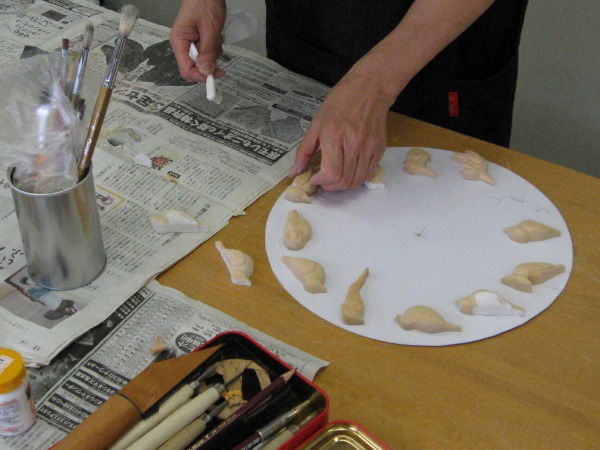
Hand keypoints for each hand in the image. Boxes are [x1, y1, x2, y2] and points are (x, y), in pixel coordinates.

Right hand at [169, 0, 225, 82]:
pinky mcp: (197, 39)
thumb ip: (208, 51)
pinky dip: (213, 47)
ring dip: (213, 54)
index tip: (217, 74)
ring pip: (202, 60)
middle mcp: (182, 44)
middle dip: (208, 63)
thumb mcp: (210, 28)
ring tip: (216, 38)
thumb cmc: (205, 3)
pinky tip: (216, 35)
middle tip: (218, 52)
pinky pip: (206, 51)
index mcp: (179, 42)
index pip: (186, 70)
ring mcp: (189, 42)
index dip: (201, 76)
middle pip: (194, 67)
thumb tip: (205, 72)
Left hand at [289, 66, 394, 190]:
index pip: (331, 173)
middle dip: (330, 186)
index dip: (321, 181)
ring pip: (357, 181)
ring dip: (344, 185)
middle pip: (344, 181)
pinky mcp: (380, 149)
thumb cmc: (339, 103)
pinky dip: (357, 177)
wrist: (369, 89)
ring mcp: (369, 148)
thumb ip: (304, 151)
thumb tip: (294, 173)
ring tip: (336, 176)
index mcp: (334, 137)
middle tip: (324, 180)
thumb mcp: (316, 124)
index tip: (315, 177)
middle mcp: (354, 144)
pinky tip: (350, 168)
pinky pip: (369, 173)